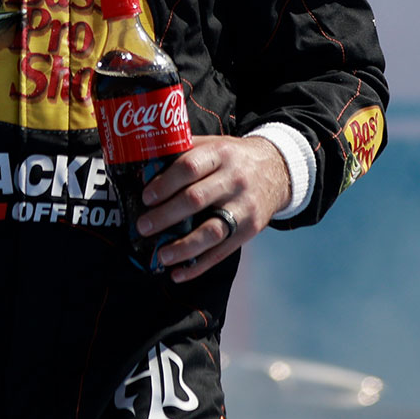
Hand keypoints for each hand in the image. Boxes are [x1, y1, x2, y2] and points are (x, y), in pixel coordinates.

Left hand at [133, 135, 290, 282]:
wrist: (276, 170)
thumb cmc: (232, 158)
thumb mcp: (213, 145)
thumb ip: (184, 151)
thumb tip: (143, 165)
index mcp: (220, 154)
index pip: (190, 167)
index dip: (166, 183)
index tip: (146, 197)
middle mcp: (234, 180)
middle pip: (196, 200)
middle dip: (165, 216)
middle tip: (143, 227)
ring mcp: (244, 207)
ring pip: (212, 231)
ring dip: (183, 247)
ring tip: (160, 255)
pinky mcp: (249, 230)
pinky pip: (222, 252)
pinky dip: (199, 266)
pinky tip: (178, 273)